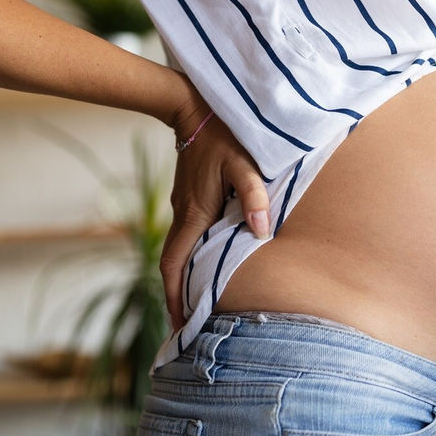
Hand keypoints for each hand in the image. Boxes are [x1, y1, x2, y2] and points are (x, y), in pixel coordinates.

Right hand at [161, 97, 270, 329]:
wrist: (195, 107)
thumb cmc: (224, 135)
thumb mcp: (244, 163)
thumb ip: (253, 194)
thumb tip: (262, 230)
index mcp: (194, 214)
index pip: (174, 265)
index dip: (174, 296)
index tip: (179, 324)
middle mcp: (184, 215)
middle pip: (174, 265)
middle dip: (177, 297)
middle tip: (188, 328)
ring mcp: (185, 206)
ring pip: (180, 251)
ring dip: (184, 279)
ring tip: (197, 305)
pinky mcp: (191, 198)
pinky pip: (188, 236)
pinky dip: (191, 258)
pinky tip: (206, 265)